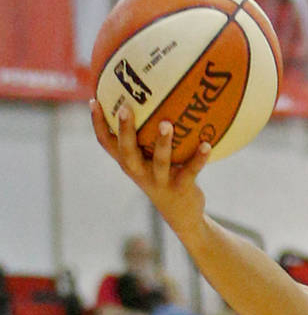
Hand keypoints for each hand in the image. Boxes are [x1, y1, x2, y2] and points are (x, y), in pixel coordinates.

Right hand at [89, 100, 208, 234]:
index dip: (98, 124)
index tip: (93, 100)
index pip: (107, 143)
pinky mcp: (181, 188)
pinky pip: (190, 170)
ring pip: (160, 161)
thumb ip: (148, 137)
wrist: (181, 214)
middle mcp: (140, 172)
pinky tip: (207, 144)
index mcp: (130, 163)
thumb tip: (158, 101)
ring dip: (162, 142)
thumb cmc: (165, 176)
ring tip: (166, 124)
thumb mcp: (152, 159)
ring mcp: (160, 181)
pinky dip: (199, 158)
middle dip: (124, 130)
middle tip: (124, 108)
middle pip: (127, 151)